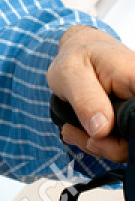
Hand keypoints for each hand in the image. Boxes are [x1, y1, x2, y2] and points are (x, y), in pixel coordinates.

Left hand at [47, 25, 134, 161]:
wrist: (83, 54)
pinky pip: (122, 144)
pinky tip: (81, 132)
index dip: (126, 132)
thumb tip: (101, 129)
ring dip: (99, 145)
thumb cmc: (78, 58)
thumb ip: (86, 99)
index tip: (98, 135)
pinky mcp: (132, 122)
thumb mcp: (71, 73)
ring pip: (128, 146)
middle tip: (76, 132)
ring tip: (73, 129)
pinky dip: (100, 144)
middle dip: (107, 145)